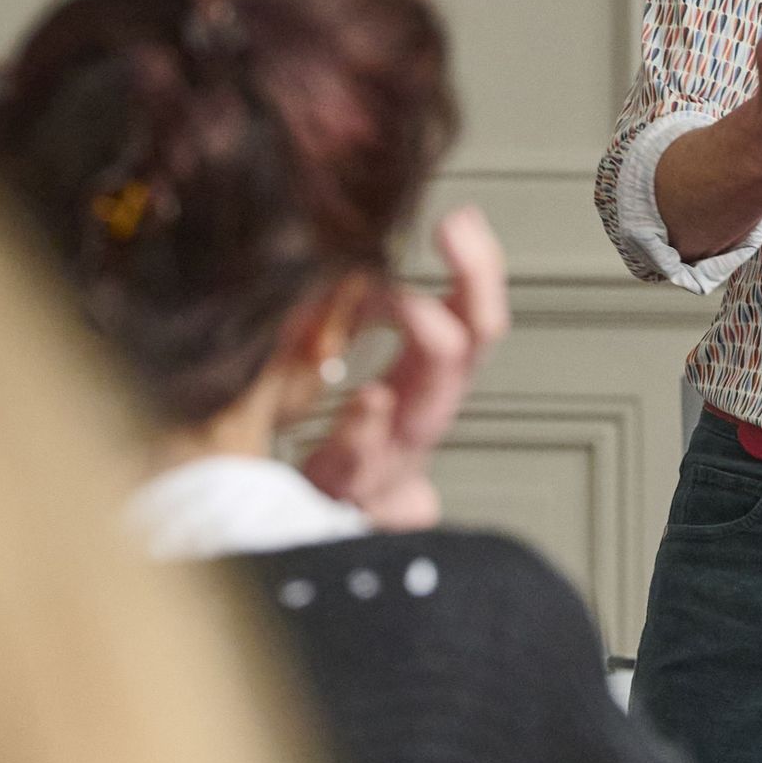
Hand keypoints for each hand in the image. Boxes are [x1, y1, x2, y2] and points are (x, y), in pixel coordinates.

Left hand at [303, 206, 509, 527]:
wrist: (285, 545)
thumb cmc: (315, 458)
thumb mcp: (314, 371)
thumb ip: (330, 319)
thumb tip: (343, 262)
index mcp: (418, 391)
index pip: (471, 322)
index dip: (476, 270)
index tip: (460, 217)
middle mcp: (414, 424)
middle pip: (464, 353)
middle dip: (470, 288)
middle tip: (455, 233)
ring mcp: (386, 464)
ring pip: (426, 411)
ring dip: (428, 352)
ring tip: (412, 303)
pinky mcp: (344, 498)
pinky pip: (364, 468)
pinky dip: (367, 434)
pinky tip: (368, 402)